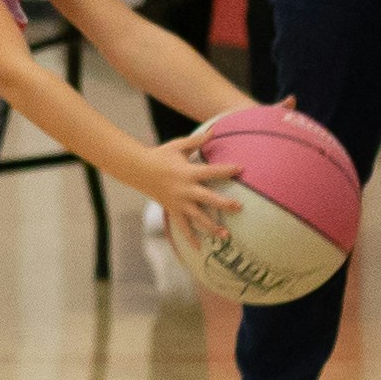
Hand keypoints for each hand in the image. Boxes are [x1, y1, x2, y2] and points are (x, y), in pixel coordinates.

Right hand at [125, 132, 249, 248]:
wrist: (139, 170)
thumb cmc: (161, 155)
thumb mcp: (179, 146)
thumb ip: (198, 141)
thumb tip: (215, 130)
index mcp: (188, 173)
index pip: (212, 172)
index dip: (226, 170)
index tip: (241, 168)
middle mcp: (185, 190)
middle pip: (208, 198)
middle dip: (224, 203)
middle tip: (239, 207)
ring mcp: (179, 203)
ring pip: (198, 218)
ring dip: (212, 227)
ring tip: (226, 235)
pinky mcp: (173, 211)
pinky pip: (183, 227)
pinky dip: (190, 238)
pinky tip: (199, 249)